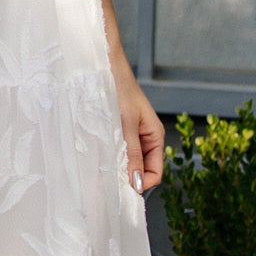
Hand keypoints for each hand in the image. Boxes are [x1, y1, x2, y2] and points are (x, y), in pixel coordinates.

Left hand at [110, 53, 164, 194]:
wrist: (105, 66)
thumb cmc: (118, 89)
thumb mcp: (126, 124)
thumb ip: (132, 153)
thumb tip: (136, 183)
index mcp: (155, 136)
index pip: (156, 173)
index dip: (141, 184)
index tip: (122, 190)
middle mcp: (147, 139)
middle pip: (143, 171)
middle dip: (129, 179)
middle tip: (108, 184)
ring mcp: (133, 136)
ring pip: (130, 163)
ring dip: (119, 169)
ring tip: (102, 170)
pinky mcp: (120, 132)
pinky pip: (120, 153)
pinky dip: (112, 159)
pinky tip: (99, 159)